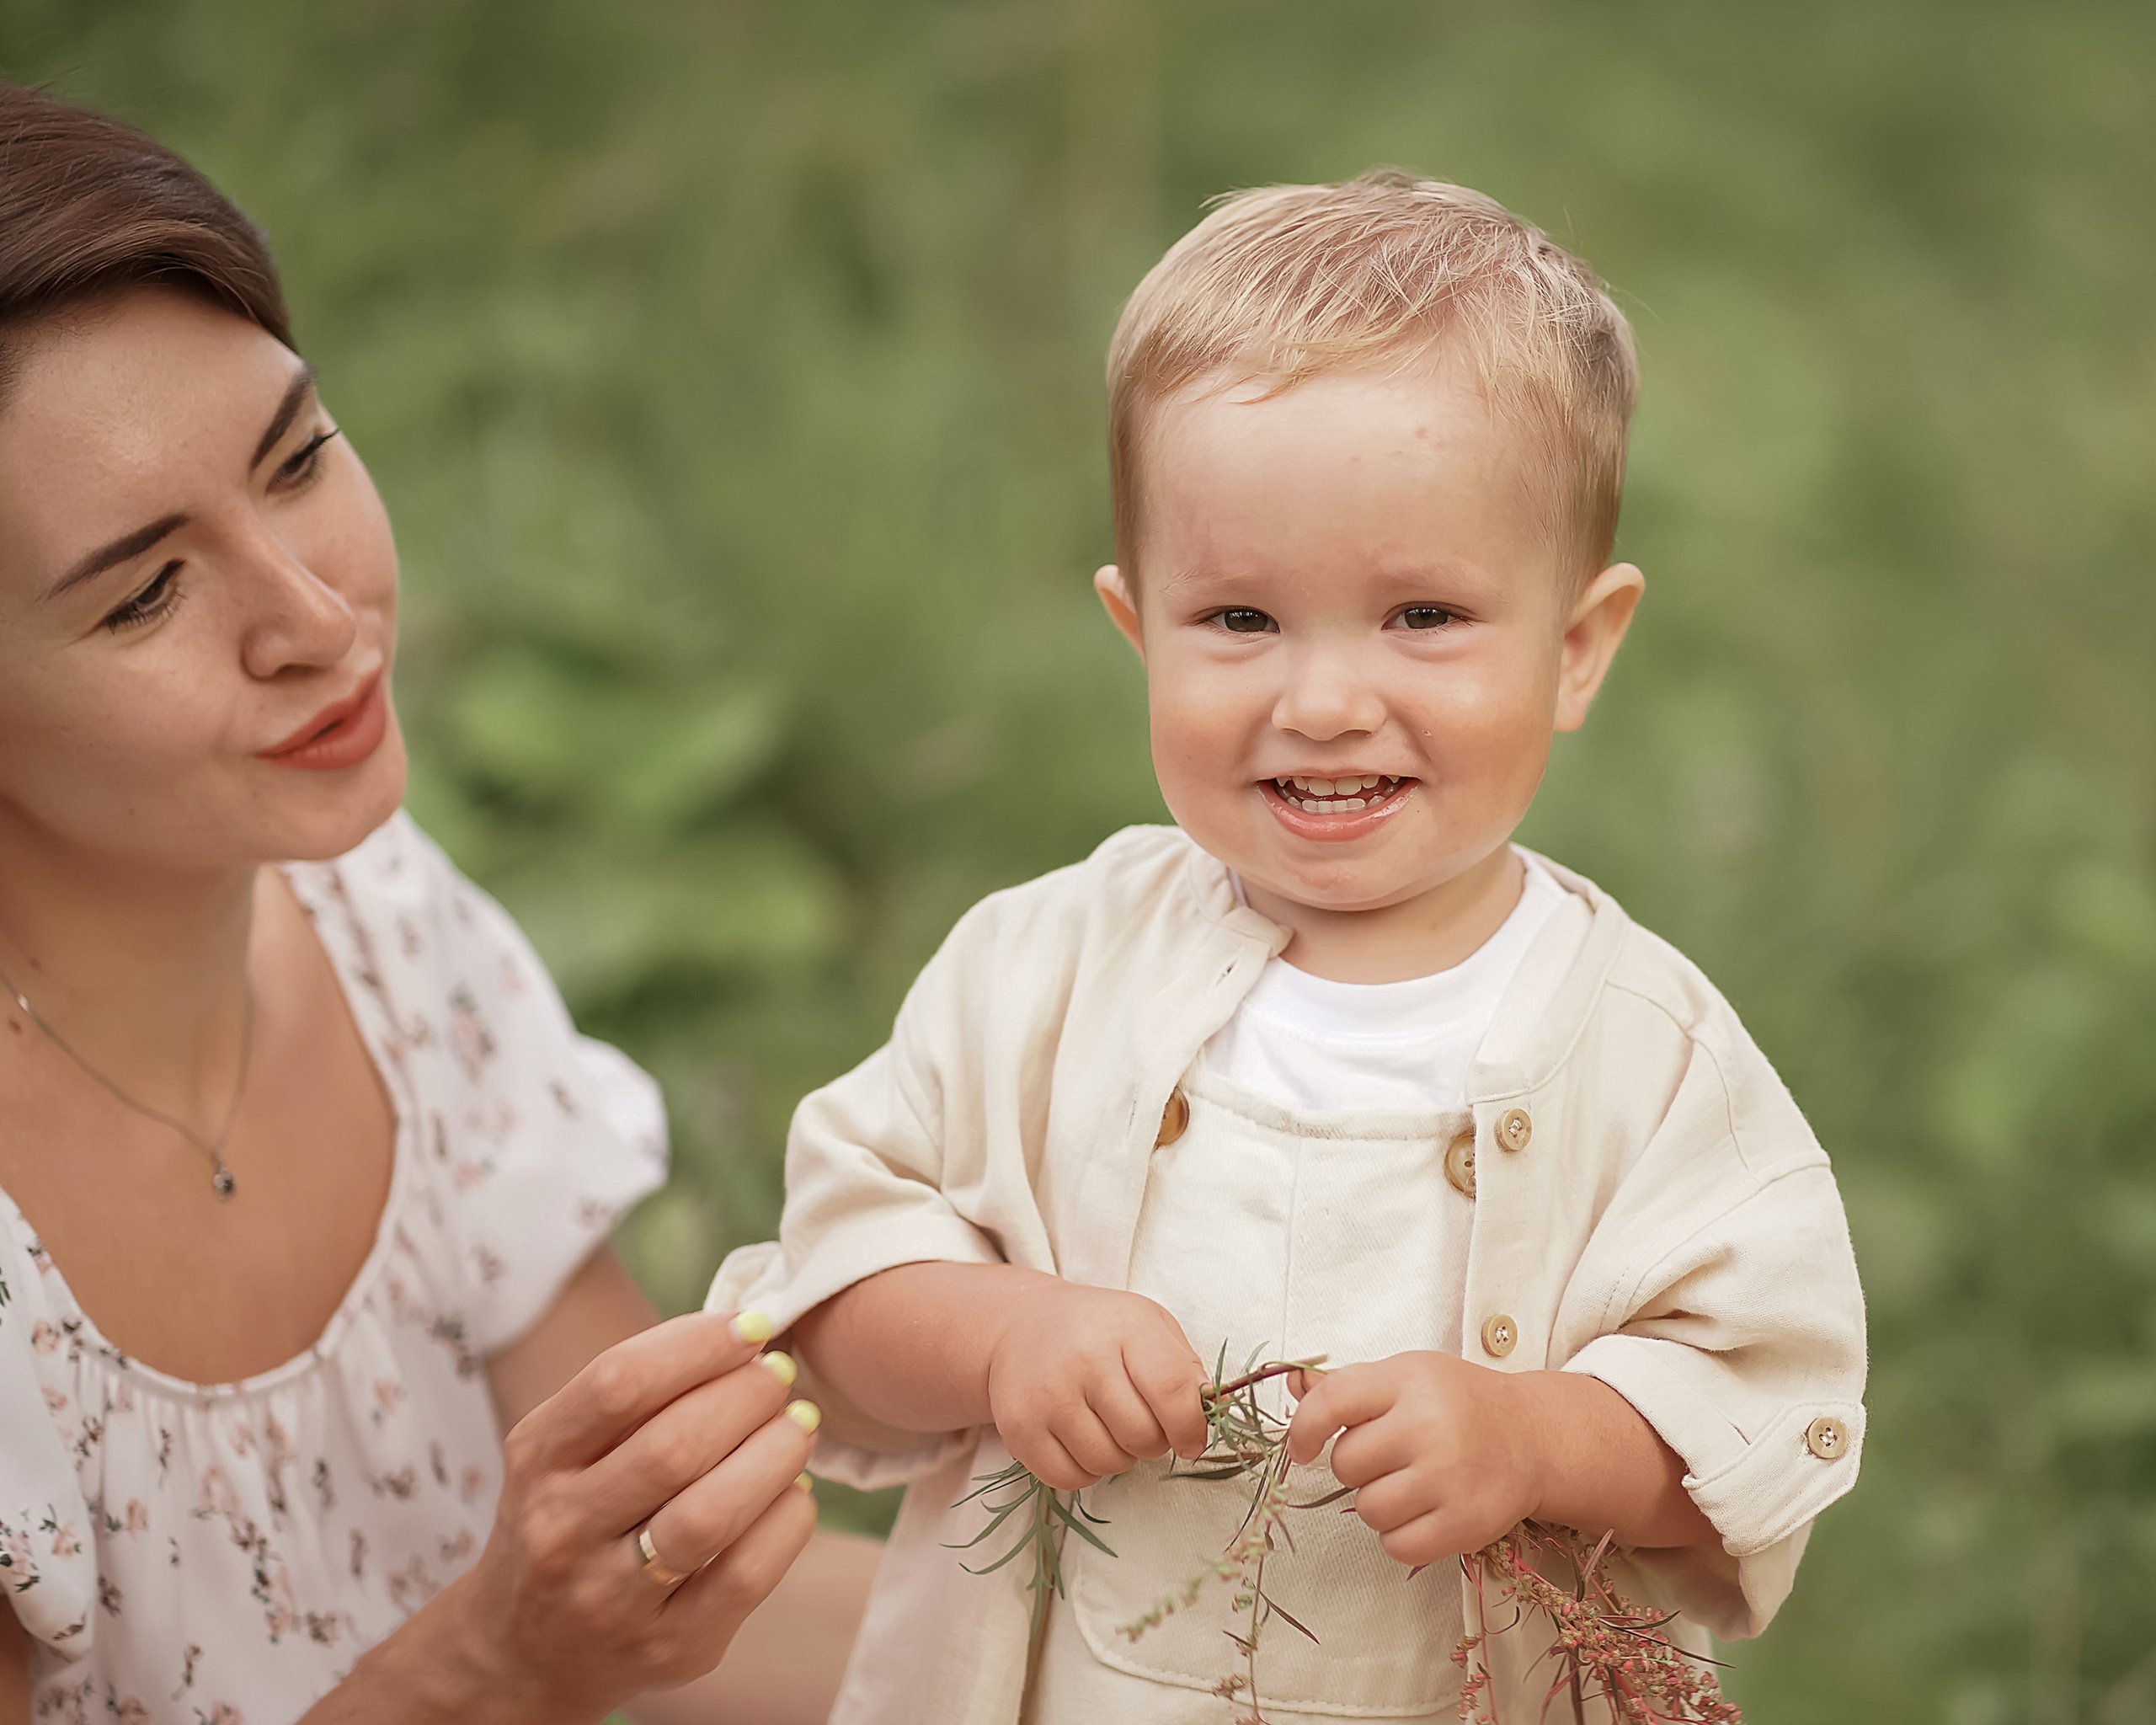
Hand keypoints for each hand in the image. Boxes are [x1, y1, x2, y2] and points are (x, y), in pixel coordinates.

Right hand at [367, 1312, 818, 1724]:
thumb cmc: (570, 1515)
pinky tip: (794, 1492)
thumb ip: (639, 1395)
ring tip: (800, 1424)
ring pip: (710, 1515)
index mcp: (537, 1459)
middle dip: (747, 1397)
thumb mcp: (566, 1448)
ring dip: (775, 1455)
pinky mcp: (668, 1648)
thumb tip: (749, 1336)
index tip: (753, 1324)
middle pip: (674, 1447)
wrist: (525, 1649)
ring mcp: (611, 1599)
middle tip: (780, 1375)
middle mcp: (562, 1530)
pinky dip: (786, 1521)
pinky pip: (745, 1576)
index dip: (698, 1344)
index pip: (619, 1384)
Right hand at [984, 1278, 1210, 1489]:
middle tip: (1140, 1423)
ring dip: (1119, 1457)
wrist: (1020, 1324)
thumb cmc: (1097, 1329)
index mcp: (1125, 1328)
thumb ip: (1184, 1366)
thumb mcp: (1148, 1325)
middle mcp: (1082, 1359)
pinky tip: (1080, 1440)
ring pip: (1107, 1462)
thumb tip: (1207, 1413)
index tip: (1191, 1440)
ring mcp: (1046, 1396)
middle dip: (1153, 1441)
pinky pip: (1070, 1479)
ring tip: (1107, 1426)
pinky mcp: (1018, 1429)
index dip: (1190, 1426)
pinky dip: (1085, 1471)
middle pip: (1141, 1435)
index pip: (1171, 1389)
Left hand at [1286, 1351, 1539, 1566]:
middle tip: (1392, 1456)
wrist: (1532, 1437)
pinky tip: (1423, 1511)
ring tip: (1412, 1482)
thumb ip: (1348, 1386)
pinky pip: (1396, 1545)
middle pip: (1346, 1464)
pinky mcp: (1465, 1523)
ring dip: (1380, 1502)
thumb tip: (1291, 1382)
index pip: (1331, 1401)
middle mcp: (1428, 1425)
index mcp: (1407, 1380)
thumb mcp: (1406, 1376)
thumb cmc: (1459, 1404)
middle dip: (1359, 1466)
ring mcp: (1448, 1477)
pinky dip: (1401, 1535)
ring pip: (1368, 1509)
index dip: (1304, 1428)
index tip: (1304, 1447)